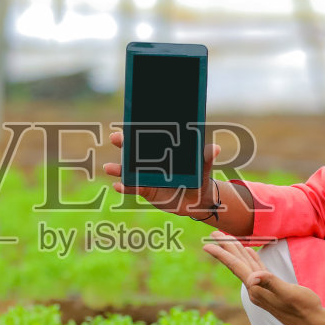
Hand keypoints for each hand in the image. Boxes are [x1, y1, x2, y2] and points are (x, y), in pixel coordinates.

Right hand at [103, 129, 221, 219]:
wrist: (197, 201)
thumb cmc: (199, 179)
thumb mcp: (203, 169)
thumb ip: (206, 159)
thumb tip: (214, 148)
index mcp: (164, 152)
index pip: (148, 138)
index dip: (139, 131)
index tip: (129, 124)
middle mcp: (152, 162)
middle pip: (134, 151)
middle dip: (123, 144)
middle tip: (114, 138)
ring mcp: (146, 176)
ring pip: (129, 170)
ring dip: (118, 168)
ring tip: (109, 168)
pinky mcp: (145, 191)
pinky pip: (132, 188)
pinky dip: (124, 187)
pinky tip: (118, 186)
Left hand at [201, 231, 324, 324]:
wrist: (313, 324)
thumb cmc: (304, 308)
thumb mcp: (288, 293)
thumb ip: (271, 283)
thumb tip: (252, 278)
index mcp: (257, 288)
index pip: (236, 267)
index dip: (222, 254)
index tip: (207, 244)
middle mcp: (256, 289)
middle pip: (237, 264)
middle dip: (226, 248)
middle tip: (213, 234)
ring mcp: (263, 289)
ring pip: (247, 265)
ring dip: (237, 252)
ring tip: (228, 240)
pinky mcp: (273, 288)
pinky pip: (258, 270)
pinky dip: (253, 259)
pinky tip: (250, 253)